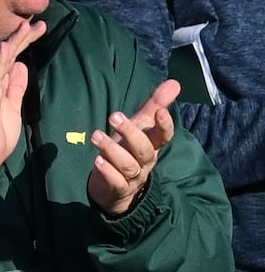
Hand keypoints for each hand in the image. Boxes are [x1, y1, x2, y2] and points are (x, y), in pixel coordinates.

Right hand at [0, 15, 47, 173]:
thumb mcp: (13, 106)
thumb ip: (16, 87)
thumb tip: (22, 66)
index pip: (11, 59)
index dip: (24, 43)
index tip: (39, 28)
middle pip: (5, 56)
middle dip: (21, 38)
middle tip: (36, 22)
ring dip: (11, 45)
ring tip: (24, 29)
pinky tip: (5, 50)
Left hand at [91, 78, 182, 218]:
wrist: (117, 187)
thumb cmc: (129, 150)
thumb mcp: (141, 127)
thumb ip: (154, 106)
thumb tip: (174, 83)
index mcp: (153, 145)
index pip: (165, 136)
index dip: (165, 125)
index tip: (159, 112)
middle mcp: (146, 161)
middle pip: (144, 149)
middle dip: (130, 133)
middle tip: (114, 116)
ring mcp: (133, 176)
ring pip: (128, 165)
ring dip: (112, 150)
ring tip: (96, 136)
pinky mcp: (118, 188)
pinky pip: (116, 181)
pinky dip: (108, 171)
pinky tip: (97, 160)